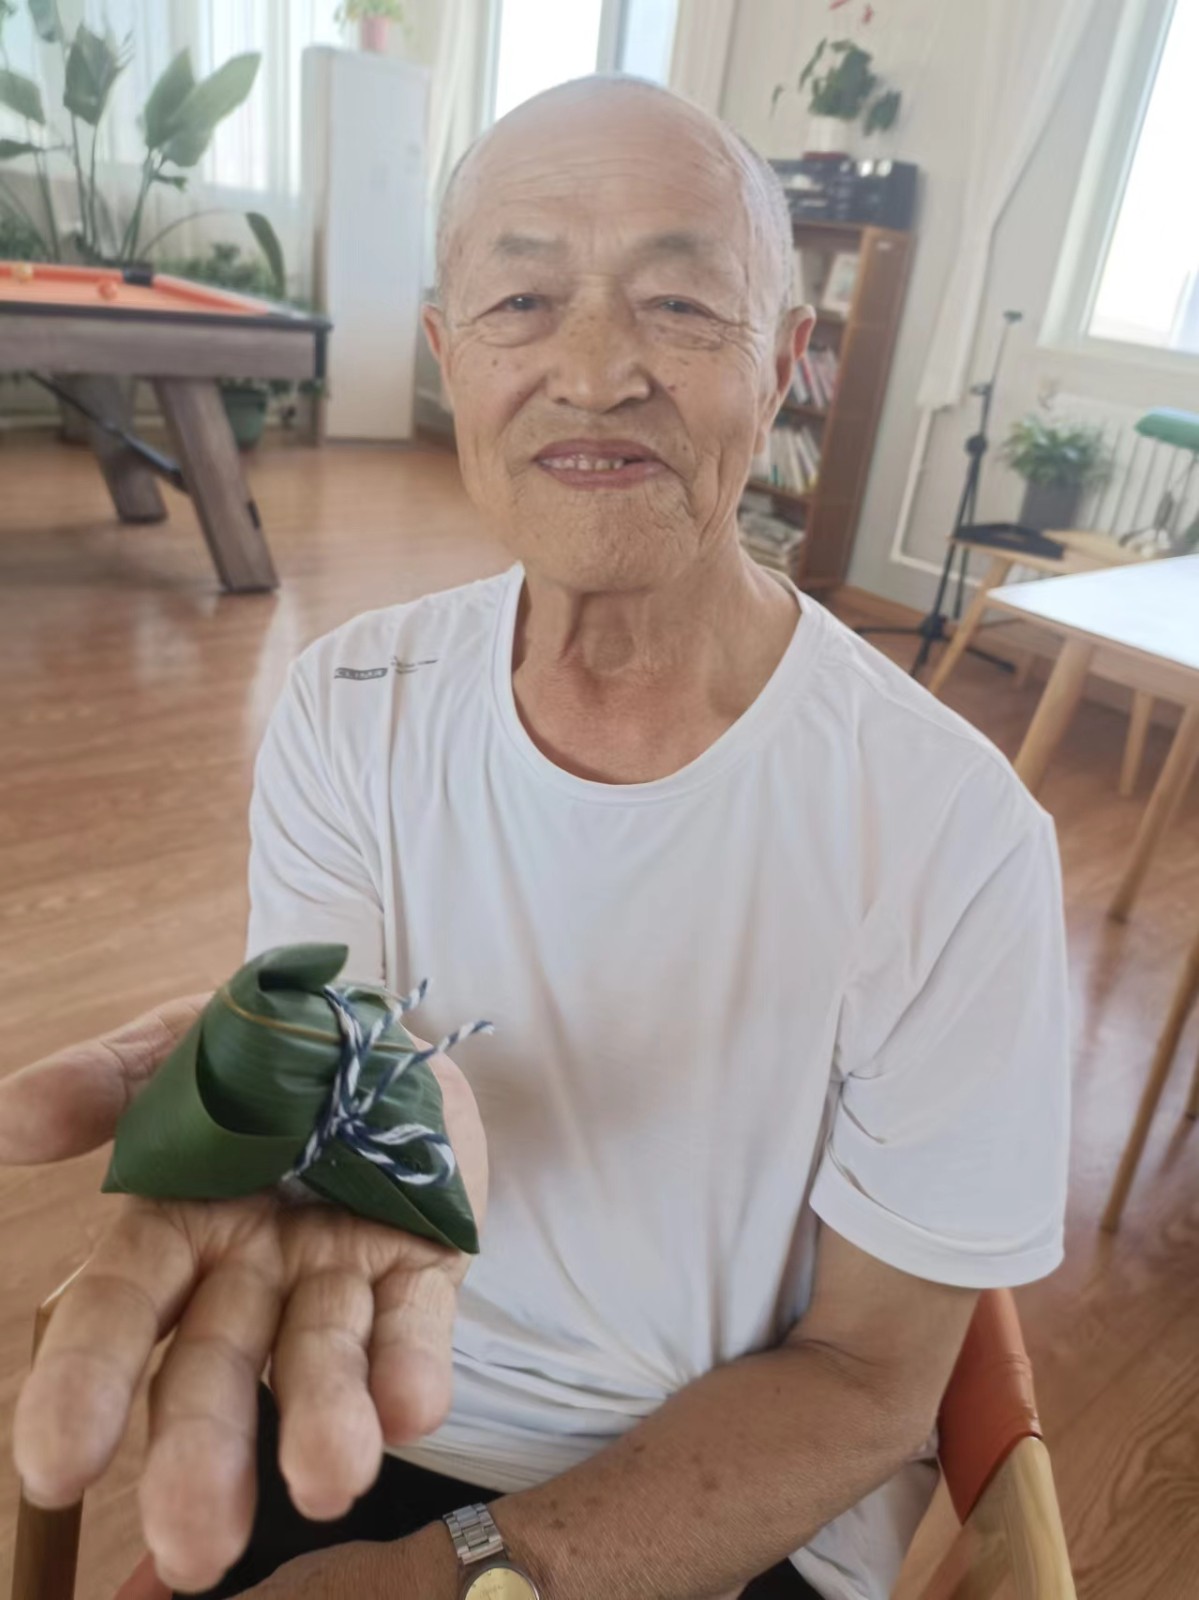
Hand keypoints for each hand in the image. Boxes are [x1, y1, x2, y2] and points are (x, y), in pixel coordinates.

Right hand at [2, 996, 487, 1593]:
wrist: (385, 1031)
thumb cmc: (267, 1049)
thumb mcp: (183, 1045)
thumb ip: (105, 1079)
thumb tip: (10, 1120)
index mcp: (174, 1224)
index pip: (118, 1313)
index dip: (84, 1385)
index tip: (55, 1468)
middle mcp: (249, 1270)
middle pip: (213, 1369)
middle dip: (204, 1454)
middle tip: (199, 1548)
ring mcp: (335, 1274)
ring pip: (319, 1359)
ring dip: (322, 1421)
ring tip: (331, 1481)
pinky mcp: (421, 1264)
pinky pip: (415, 1320)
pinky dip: (412, 1366)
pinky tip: (413, 1409)